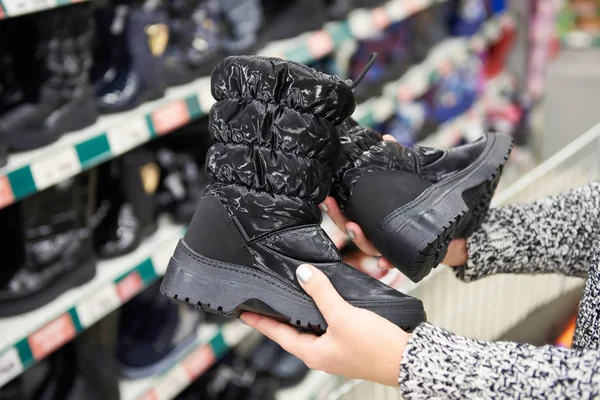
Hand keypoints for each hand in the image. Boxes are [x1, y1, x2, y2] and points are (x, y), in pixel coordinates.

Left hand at [241, 264, 409, 386]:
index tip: (244, 313)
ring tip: (288, 299)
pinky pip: (328, 326)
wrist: (408, 359)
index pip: (278, 334)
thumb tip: (303, 274)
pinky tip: (323, 303)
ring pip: (310, 328)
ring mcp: (336, 350)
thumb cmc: (377, 347)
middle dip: (279, 317)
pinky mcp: (349, 344)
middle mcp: (322, 354)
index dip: (260, 322)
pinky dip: (320, 313)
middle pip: (292, 332)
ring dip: (300, 313)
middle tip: (264, 303)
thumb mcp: (344, 316)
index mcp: (314, 353)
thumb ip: (322, 294)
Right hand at [321, 134, 467, 268]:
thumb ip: (397, 161)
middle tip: (330, 204)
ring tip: (354, 227)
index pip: (347, 213)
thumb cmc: (422, 204)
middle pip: (351, 229)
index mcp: (373, 218)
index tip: (325, 196)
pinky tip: (384, 263)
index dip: (334, 207)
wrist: (451, 229)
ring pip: (368, 246)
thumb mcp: (410, 181)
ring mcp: (389, 246)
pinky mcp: (405, 255)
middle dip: (339, 218)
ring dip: (359, 238)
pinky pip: (394, 262)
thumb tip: (386, 138)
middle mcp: (377, 233)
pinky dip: (388, 263)